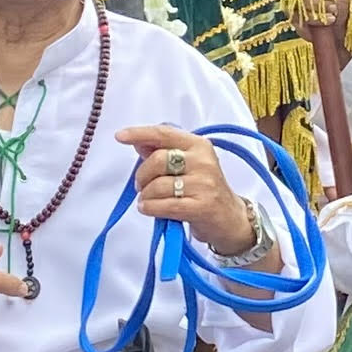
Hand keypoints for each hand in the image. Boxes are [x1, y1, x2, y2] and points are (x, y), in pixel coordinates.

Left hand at [120, 125, 263, 261]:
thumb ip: (162, 152)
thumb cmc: (203, 189)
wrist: (230, 219)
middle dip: (142, 175)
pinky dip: (150, 208)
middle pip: (158, 160)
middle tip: (140, 186)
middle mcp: (203, 161)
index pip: (164, 134)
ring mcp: (204, 184)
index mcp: (199, 145)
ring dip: (145, 196)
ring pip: (158, 185)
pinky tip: (149, 209)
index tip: (120, 136)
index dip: (140, 133)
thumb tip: (137, 141)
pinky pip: (164, 205)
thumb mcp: (187, 166)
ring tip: (148, 201)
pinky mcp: (201, 207)